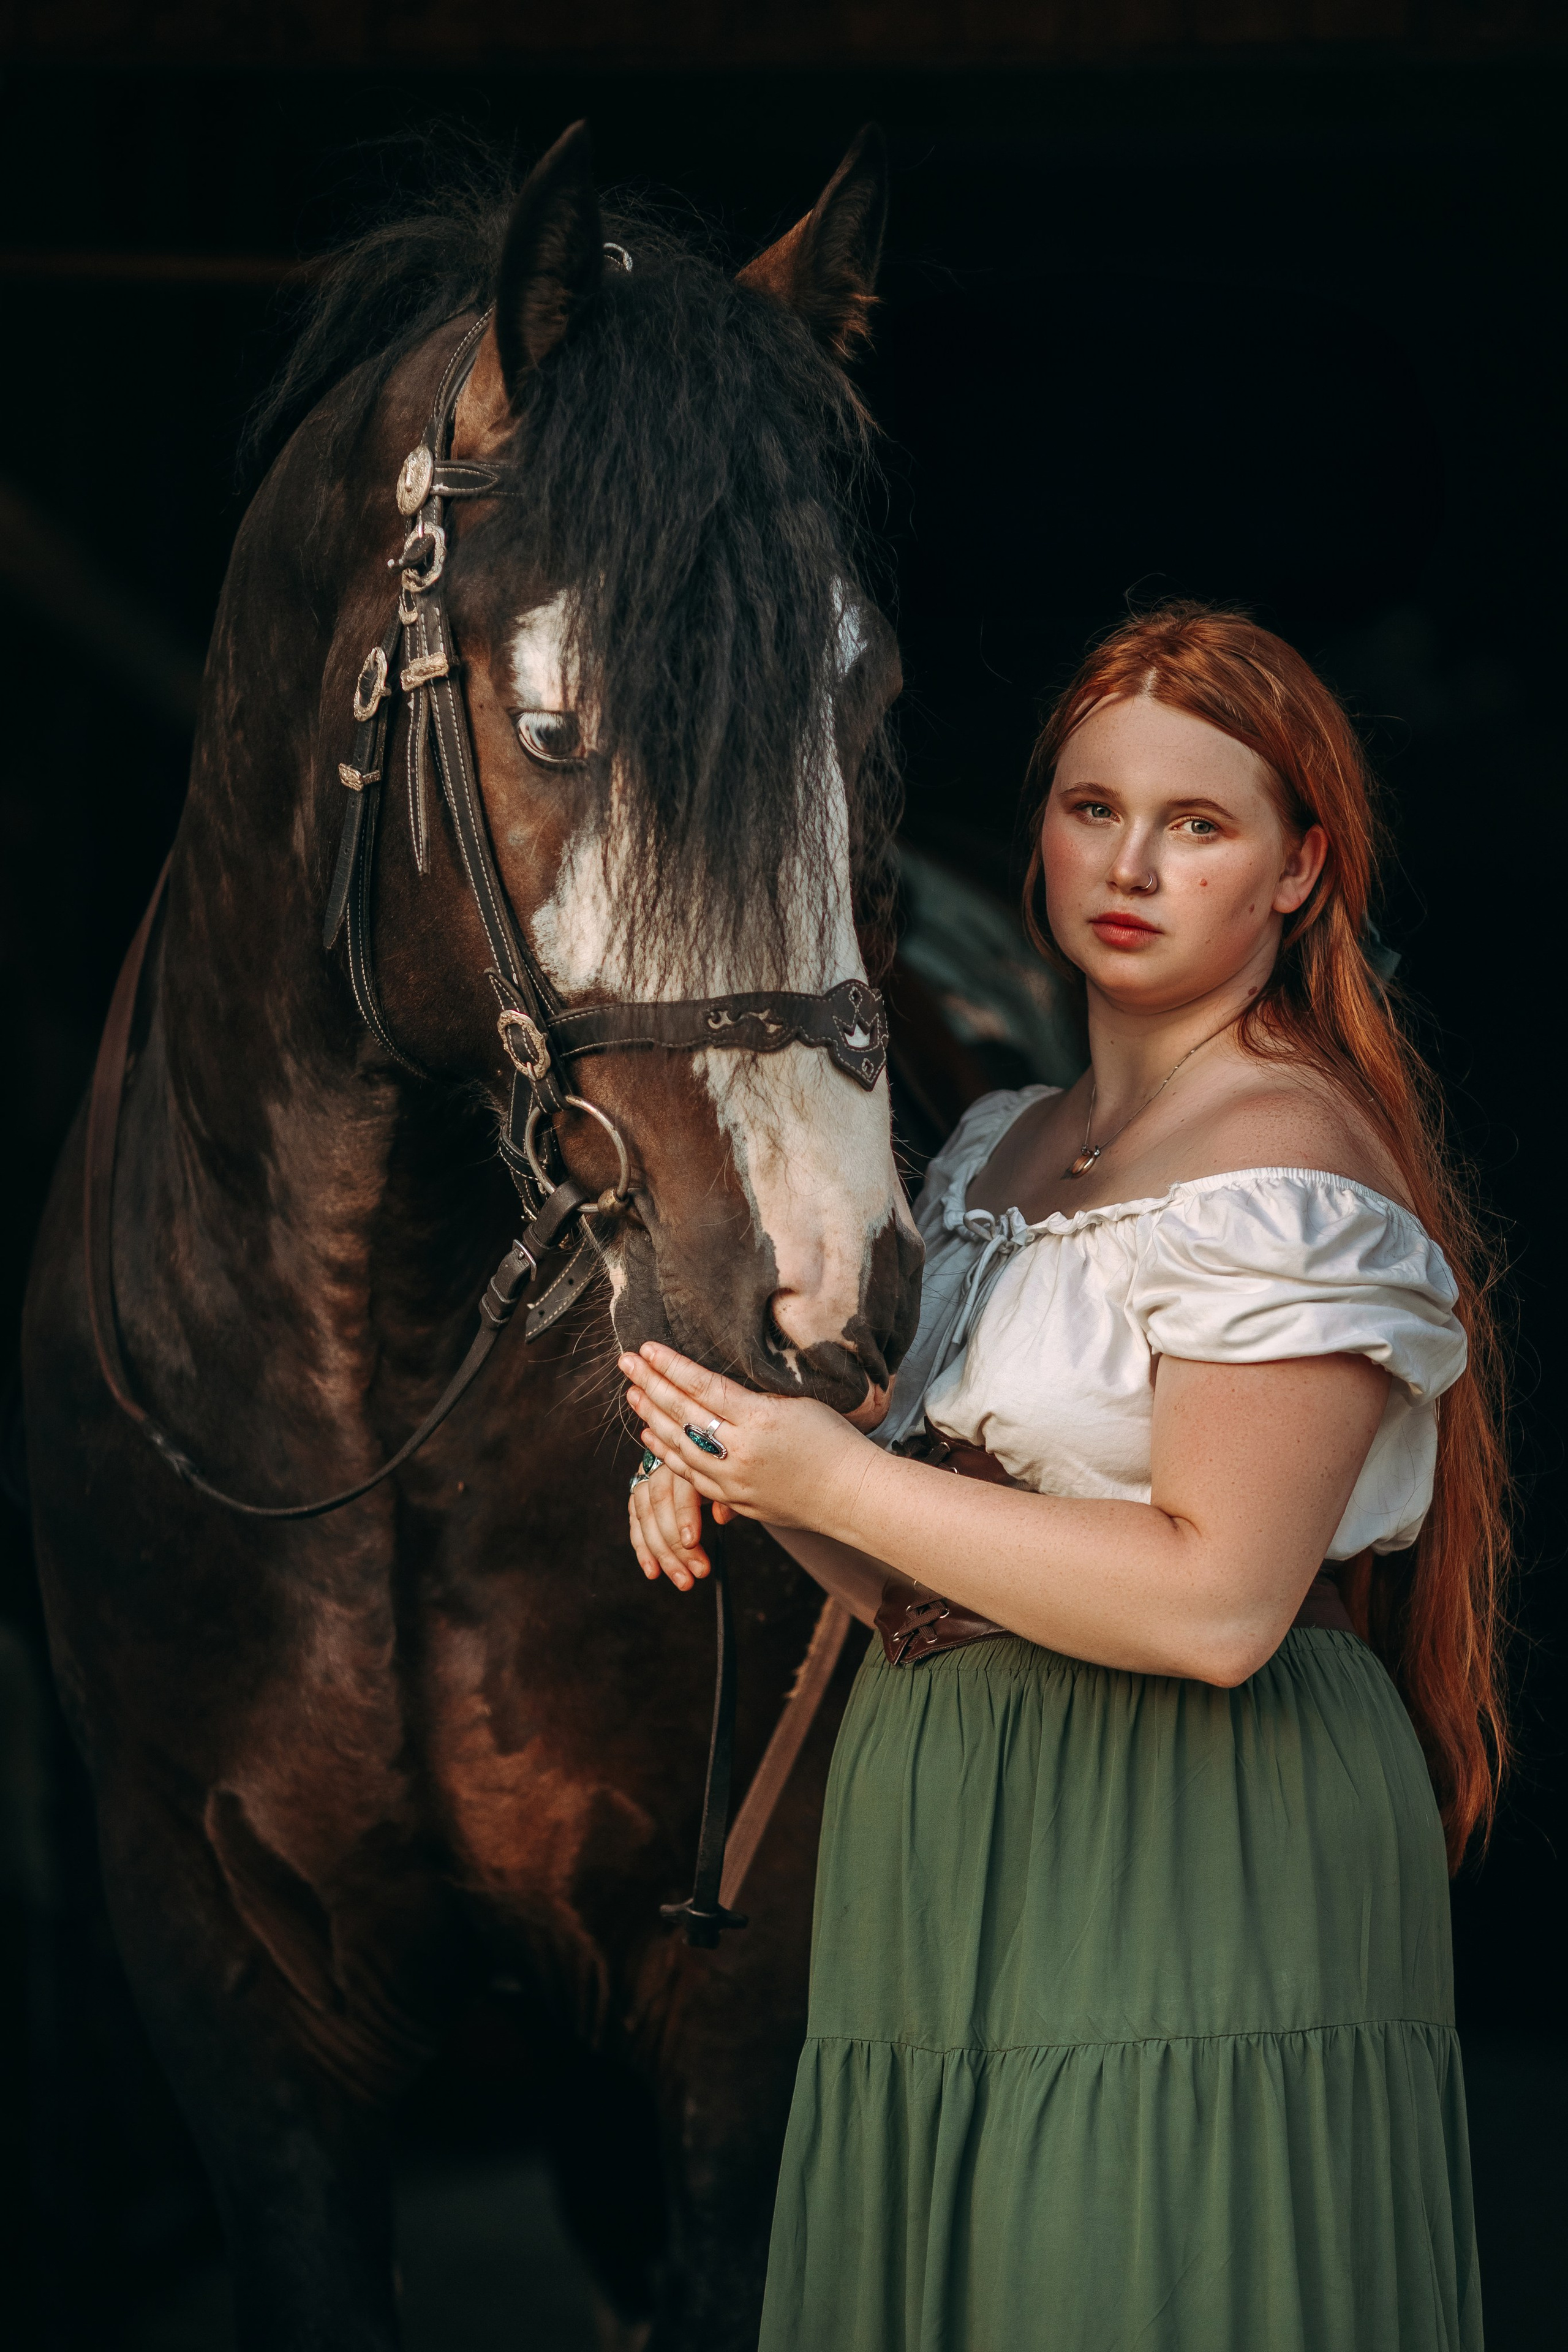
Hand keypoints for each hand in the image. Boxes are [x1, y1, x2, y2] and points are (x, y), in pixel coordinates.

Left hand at [618, 1343, 873, 1532]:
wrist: (852, 1494)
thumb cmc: (834, 1442)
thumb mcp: (797, 1404)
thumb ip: (754, 1396)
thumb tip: (713, 1381)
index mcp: (760, 1419)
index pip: (703, 1386)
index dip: (672, 1366)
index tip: (647, 1349)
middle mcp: (741, 1451)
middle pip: (683, 1413)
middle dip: (651, 1384)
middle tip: (626, 1363)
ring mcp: (734, 1479)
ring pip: (679, 1445)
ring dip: (652, 1417)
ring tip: (632, 1393)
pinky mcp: (734, 1499)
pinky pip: (690, 1474)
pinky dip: (667, 1452)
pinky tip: (651, 1435)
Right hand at [628, 1458, 731, 1592]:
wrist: (708, 1452)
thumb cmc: (724, 1471)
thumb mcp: (731, 1481)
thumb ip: (729, 1499)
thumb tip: (721, 1517)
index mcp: (688, 1457)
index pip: (681, 1487)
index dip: (685, 1515)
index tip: (692, 1543)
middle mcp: (662, 1464)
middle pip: (660, 1504)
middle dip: (674, 1544)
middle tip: (695, 1574)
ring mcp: (646, 1477)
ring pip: (645, 1516)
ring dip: (660, 1553)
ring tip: (681, 1580)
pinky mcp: (638, 1493)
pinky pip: (636, 1523)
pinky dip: (643, 1549)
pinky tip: (653, 1572)